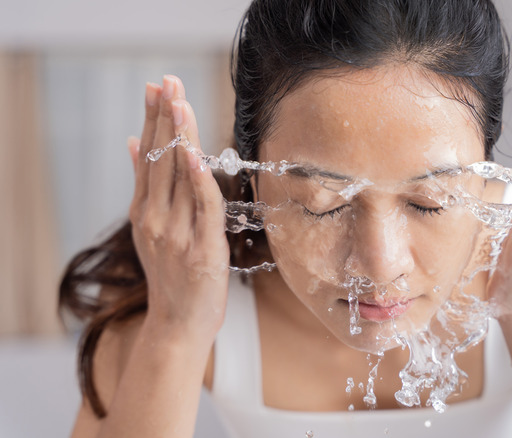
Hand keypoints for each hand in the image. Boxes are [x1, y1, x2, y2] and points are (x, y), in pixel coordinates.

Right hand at [127, 76, 229, 339]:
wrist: (178, 326)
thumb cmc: (172, 278)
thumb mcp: (151, 229)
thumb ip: (146, 187)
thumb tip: (135, 144)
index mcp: (145, 212)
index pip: (149, 157)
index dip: (154, 120)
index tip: (156, 87)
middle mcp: (156, 219)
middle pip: (161, 160)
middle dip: (165, 117)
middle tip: (167, 81)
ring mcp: (177, 234)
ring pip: (179, 177)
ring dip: (180, 137)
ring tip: (179, 101)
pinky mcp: (201, 249)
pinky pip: (202, 207)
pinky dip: (199, 179)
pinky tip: (195, 153)